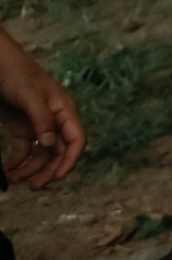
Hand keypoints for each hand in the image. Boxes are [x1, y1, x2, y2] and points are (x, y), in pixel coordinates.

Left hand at [0, 39, 82, 189]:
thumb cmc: (16, 73)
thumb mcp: (30, 96)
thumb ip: (42, 120)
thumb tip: (49, 145)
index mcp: (64, 110)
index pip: (75, 140)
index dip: (69, 160)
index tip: (57, 177)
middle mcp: (54, 119)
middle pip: (57, 151)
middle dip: (47, 170)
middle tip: (33, 186)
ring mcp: (37, 123)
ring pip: (40, 154)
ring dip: (30, 169)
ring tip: (15, 180)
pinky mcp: (21, 126)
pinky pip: (23, 149)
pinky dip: (16, 161)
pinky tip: (7, 169)